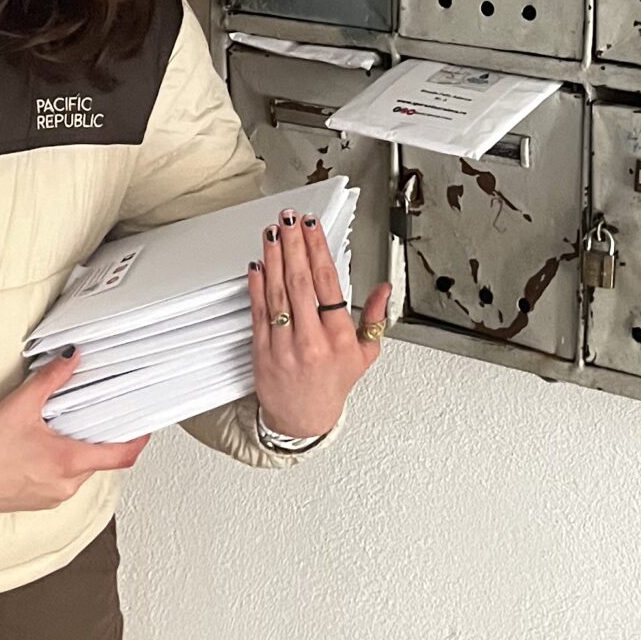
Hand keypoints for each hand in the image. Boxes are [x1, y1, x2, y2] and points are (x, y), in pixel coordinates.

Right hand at [0, 356, 150, 514]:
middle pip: (101, 461)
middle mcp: (65, 485)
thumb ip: (51, 378)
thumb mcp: (20, 405)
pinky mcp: (36, 502)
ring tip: (64, 428)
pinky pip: (61, 482)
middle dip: (102, 439)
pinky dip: (61, 463)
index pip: (121, 456)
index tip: (144, 427)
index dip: (137, 440)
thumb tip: (72, 357)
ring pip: (80, 472)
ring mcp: (50, 497)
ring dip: (79, 451)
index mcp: (68, 462)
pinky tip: (44, 447)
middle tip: (98, 416)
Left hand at [249, 210, 390, 440]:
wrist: (302, 419)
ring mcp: (284, 346)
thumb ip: (374, 318)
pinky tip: (257, 264)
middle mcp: (312, 341)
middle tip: (290, 220)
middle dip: (294, 245)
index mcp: (339, 338)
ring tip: (273, 233)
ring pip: (278, 292)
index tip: (313, 228)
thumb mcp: (365, 355)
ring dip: (274, 258)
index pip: (328, 284)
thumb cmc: (333, 384)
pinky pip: (259, 311)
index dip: (318, 251)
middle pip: (301, 282)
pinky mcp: (262, 351)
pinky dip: (257, 285)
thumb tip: (383, 290)